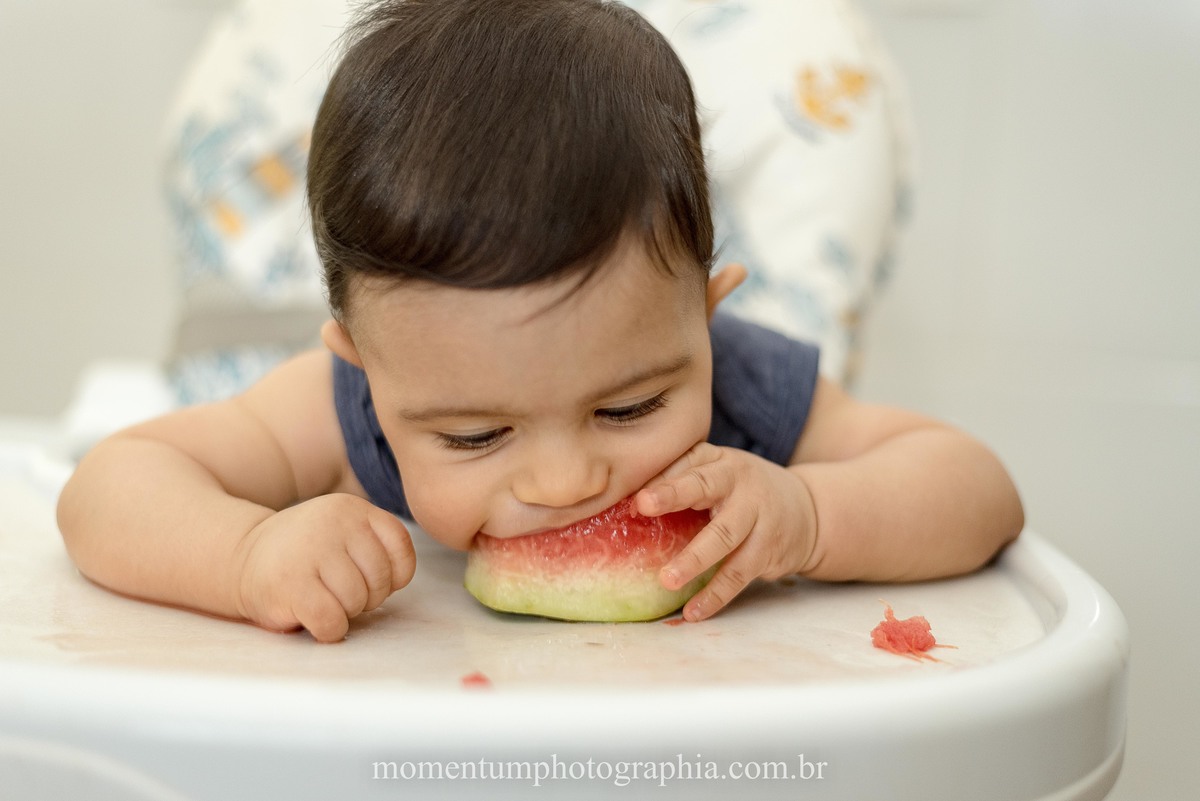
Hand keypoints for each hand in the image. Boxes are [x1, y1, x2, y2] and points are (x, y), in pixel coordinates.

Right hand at [233, 494, 415, 641]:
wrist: (242, 557)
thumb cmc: (305, 555)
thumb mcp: (344, 533)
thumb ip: (376, 546)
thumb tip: (398, 582)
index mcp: (352, 508)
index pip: (400, 546)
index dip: (393, 574)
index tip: (368, 579)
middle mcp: (334, 522)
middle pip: (380, 578)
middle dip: (367, 597)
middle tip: (340, 593)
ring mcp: (311, 550)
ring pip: (357, 601)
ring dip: (344, 613)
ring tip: (323, 600)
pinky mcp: (291, 583)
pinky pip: (331, 620)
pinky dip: (328, 630)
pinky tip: (313, 618)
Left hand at [635, 443, 816, 620]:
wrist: (807, 510)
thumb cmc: (742, 490)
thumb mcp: (718, 471)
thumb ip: (680, 477)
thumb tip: (624, 499)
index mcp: (721, 463)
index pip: (689, 465)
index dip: (663, 477)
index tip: (637, 491)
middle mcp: (740, 485)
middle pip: (706, 488)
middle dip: (674, 496)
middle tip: (642, 507)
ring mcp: (758, 518)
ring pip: (724, 538)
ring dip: (695, 560)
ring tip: (667, 580)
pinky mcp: (767, 551)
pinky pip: (738, 575)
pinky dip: (715, 596)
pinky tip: (693, 611)